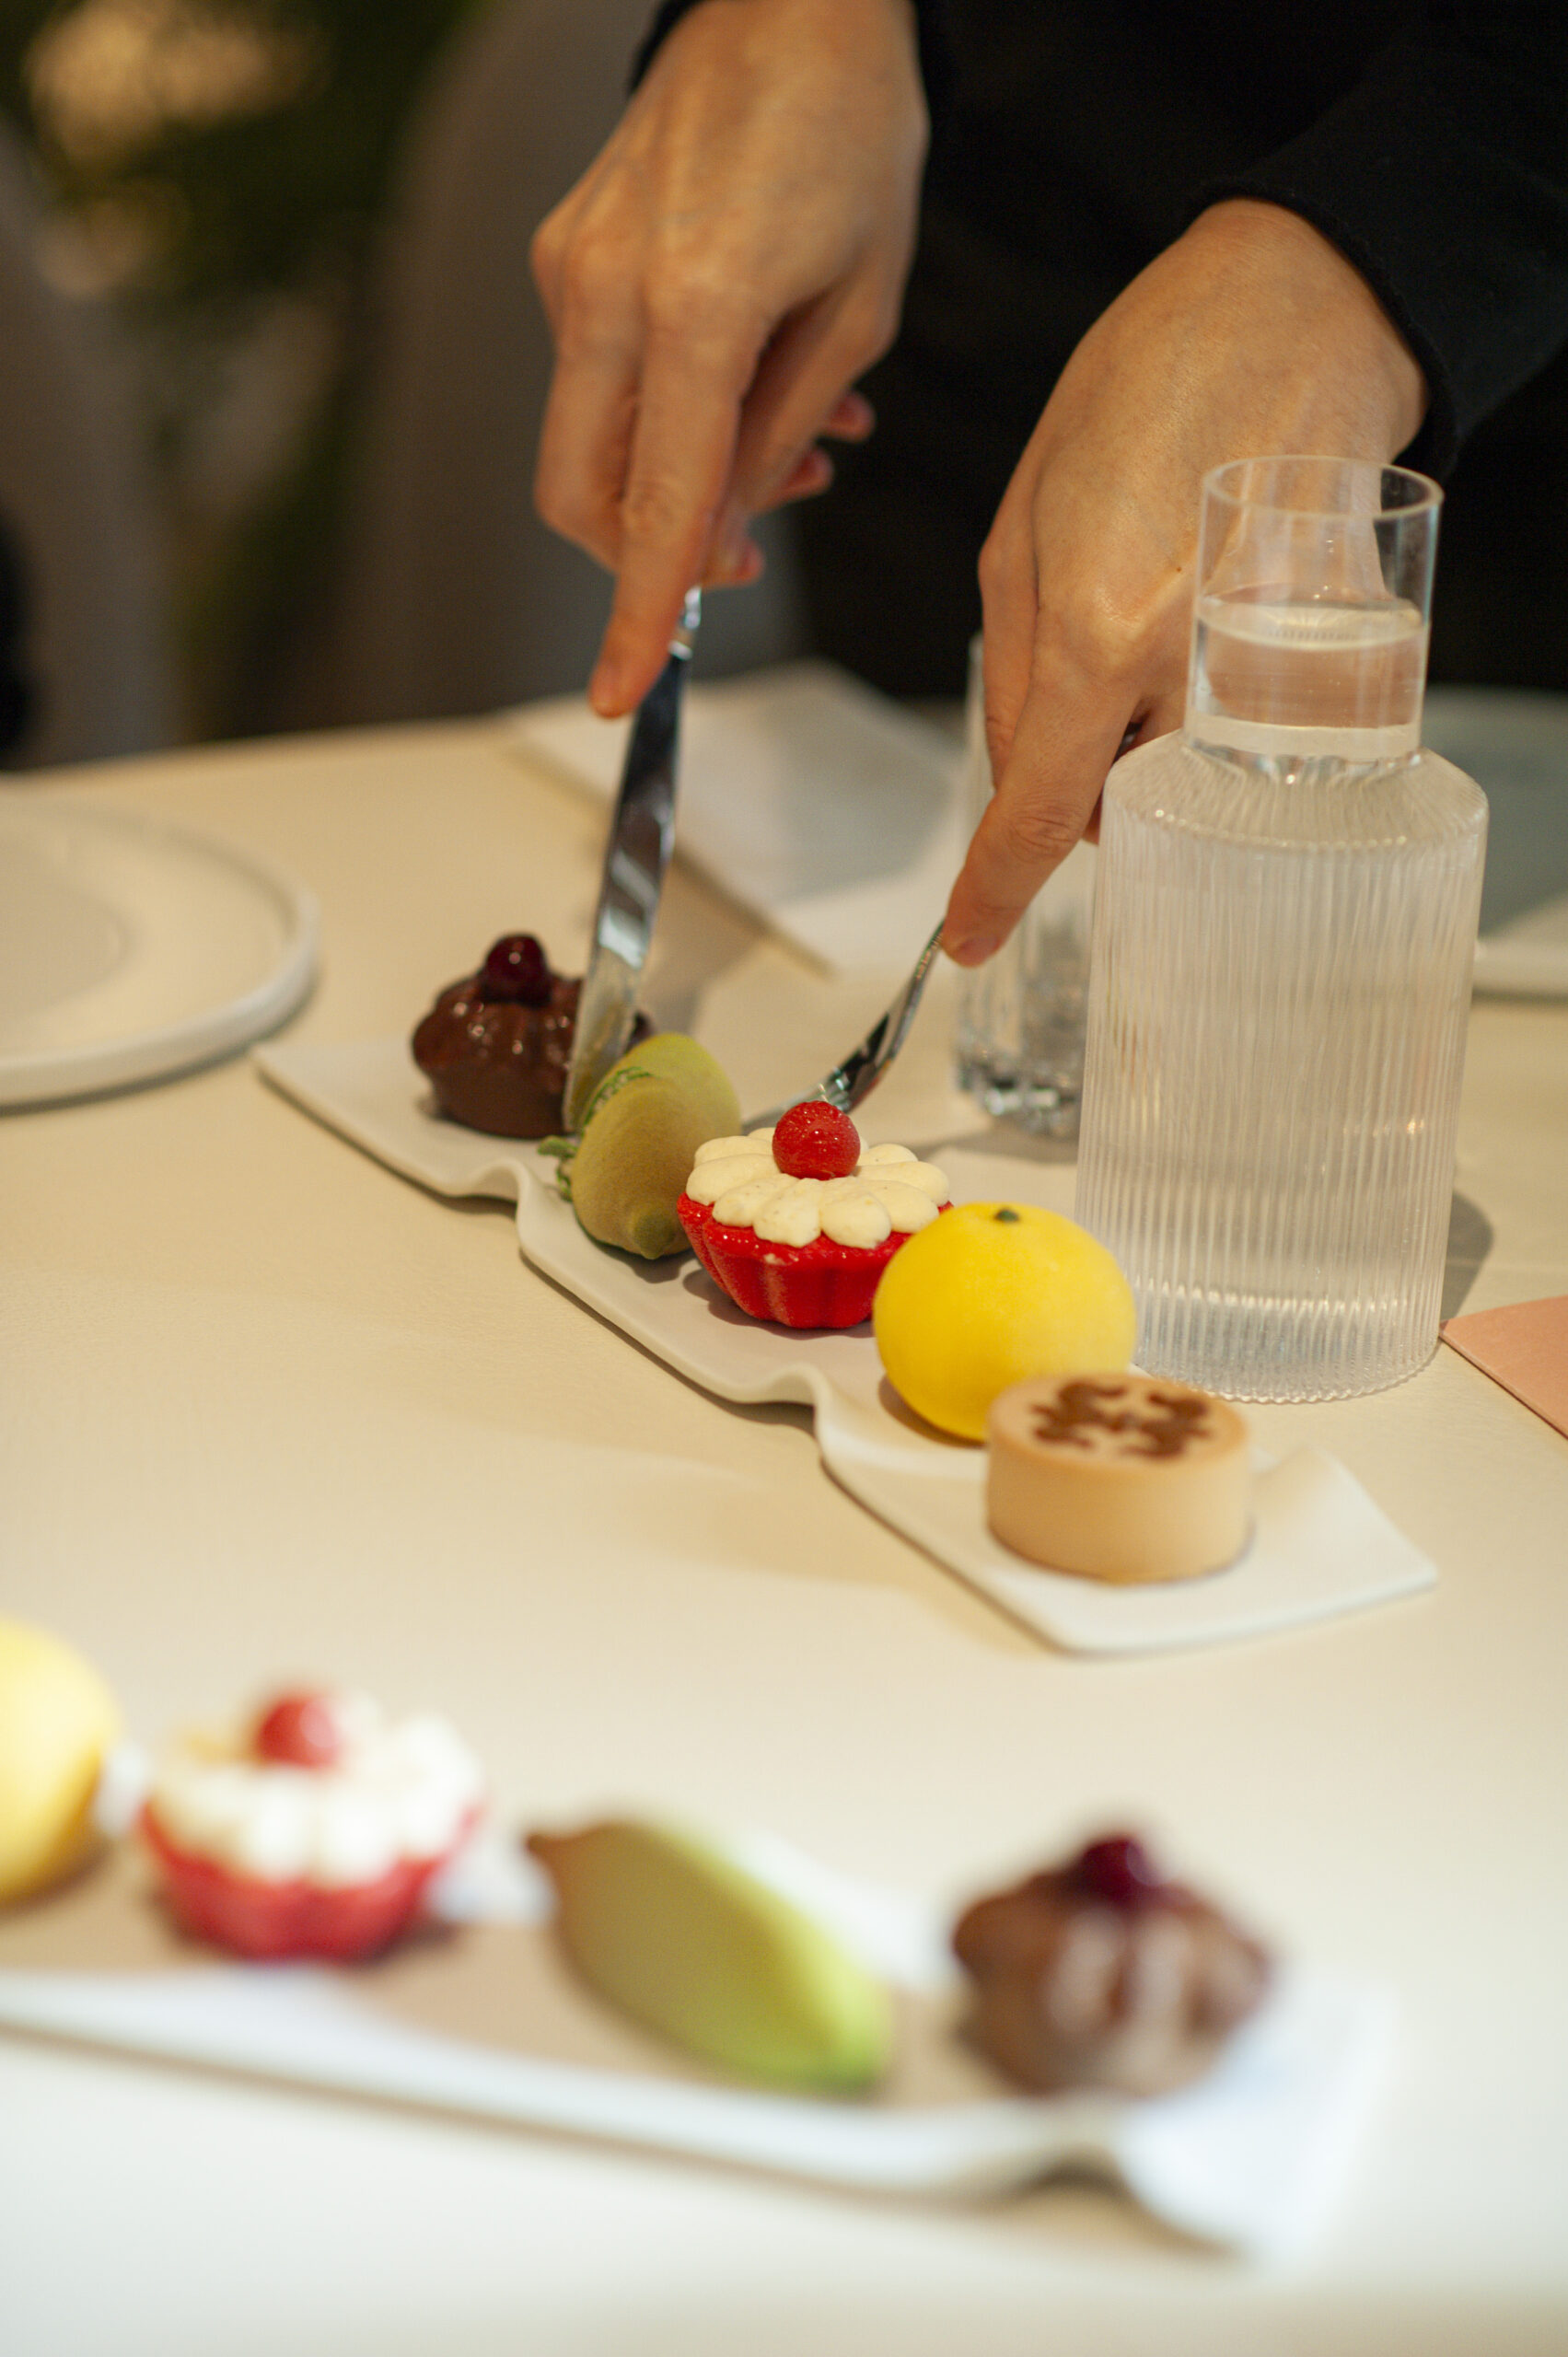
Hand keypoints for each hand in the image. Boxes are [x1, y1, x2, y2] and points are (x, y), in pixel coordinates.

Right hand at [531, 0, 926, 715]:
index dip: (637, 614)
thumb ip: (778, 435)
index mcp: (693, 307)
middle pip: (583, 494)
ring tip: (796, 442)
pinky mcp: (563, 251)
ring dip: (678, 478)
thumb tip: (720, 533)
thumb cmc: (848, 132)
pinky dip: (664, 414)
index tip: (619, 691)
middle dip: (656, 550)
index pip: (657, 506)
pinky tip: (749, 381)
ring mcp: (570, 267)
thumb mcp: (856, 308)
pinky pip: (598, 377)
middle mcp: (603, 289)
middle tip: (752, 546)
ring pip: (593, 443)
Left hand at [942, 200, 1428, 963]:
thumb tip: (1012, 782)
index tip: (965, 937)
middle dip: (1081, 778)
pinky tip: (1214, 614)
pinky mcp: (1331, 658)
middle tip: (1085, 672)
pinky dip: (1217, 708)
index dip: (992, 892)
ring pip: (1183, 782)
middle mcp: (1187, 667)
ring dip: (1148, 742)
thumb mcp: (1017, 526)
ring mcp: (1269, 668)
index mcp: (1091, 632)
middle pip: (1114, 808)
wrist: (1298, 312)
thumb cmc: (1145, 390)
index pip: (1036, 815)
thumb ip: (1007, 673)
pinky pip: (1250, 737)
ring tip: (1155, 625)